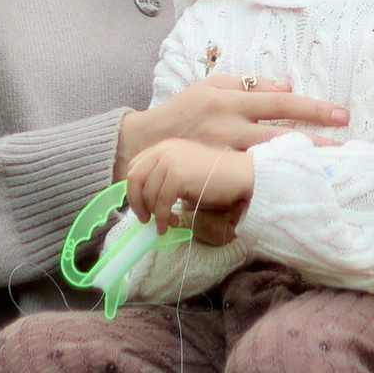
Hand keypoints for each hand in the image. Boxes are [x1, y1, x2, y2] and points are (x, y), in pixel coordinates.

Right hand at [113, 75, 345, 173]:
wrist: (144, 142)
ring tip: (328, 170)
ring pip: (267, 159)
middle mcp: (228, 126)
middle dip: (315, 143)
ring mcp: (220, 153)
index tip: (342, 116)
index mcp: (231, 100)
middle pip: (280, 135)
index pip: (280, 103)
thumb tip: (287, 86)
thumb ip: (248, 84)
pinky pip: (246, 179)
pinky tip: (291, 187)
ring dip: (298, 164)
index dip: (312, 109)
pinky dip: (269, 181)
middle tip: (347, 150)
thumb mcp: (211, 87)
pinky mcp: (211, 175)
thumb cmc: (183, 110)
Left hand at [126, 137, 255, 244]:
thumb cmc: (215, 176)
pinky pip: (161, 202)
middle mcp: (164, 151)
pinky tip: (170, 224)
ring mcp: (170, 162)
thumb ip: (165, 176)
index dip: (133, 189)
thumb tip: (146, 199)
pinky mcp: (178, 176)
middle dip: (136, 202)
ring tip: (165, 224)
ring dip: (154, 214)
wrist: (240, 174)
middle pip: (135, 179)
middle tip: (144, 219)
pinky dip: (162, 217)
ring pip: (148, 194)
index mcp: (164, 147)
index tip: (140, 206)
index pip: (135, 167)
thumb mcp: (185, 169)